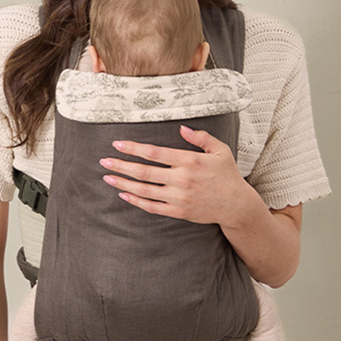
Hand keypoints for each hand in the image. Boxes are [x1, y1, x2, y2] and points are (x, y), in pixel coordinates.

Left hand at [99, 125, 250, 226]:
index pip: (154, 153)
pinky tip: (123, 195)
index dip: (133, 148)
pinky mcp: (178, 211)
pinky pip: (152, 207)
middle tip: (104, 161)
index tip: (117, 144)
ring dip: (123, 183)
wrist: (236, 205)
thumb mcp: (220, 150)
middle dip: (121, 165)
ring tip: (107, 177)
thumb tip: (181, 128)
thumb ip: (201, 137)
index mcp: (189, 161)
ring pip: (144, 190)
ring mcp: (178, 197)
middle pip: (144, 172)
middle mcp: (181, 179)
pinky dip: (136, 201)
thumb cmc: (228, 175)